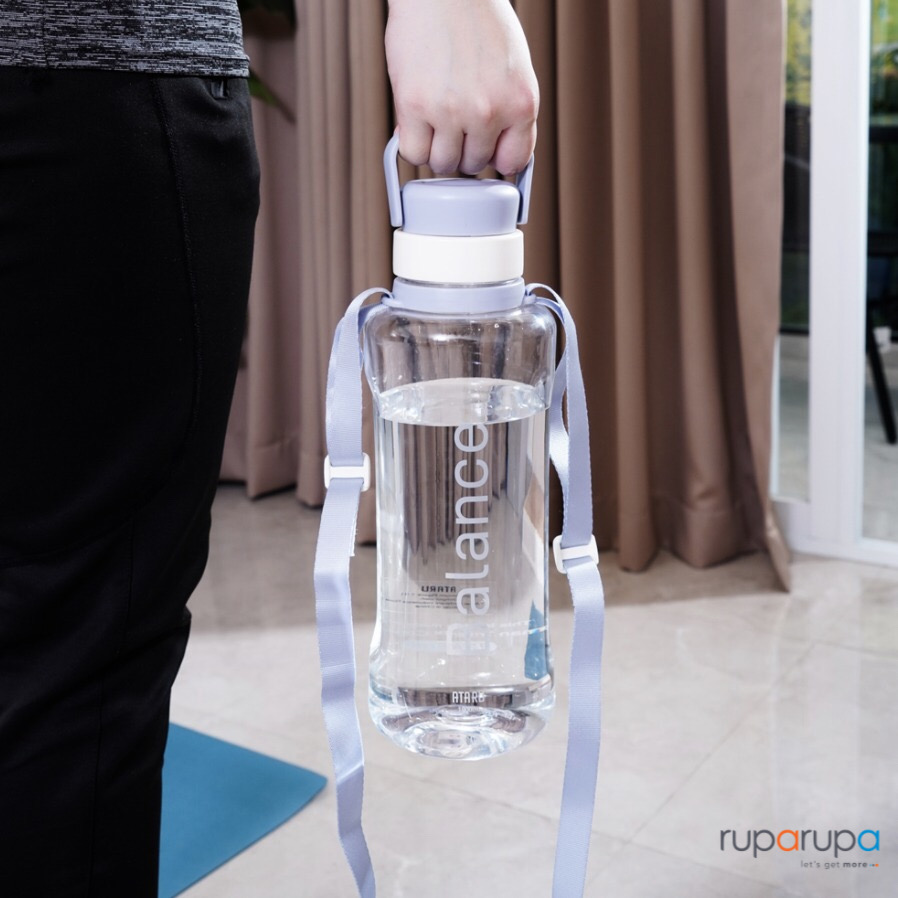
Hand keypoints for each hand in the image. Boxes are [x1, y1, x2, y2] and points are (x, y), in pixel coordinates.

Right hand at [385, 0, 538, 175]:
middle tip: (453, 122)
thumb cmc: (476, 20)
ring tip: (434, 119)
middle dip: (462, 148)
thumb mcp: (513, 69)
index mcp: (521, 102)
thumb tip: (496, 155)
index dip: (494, 157)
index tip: (484, 150)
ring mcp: (451, 111)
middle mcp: (489, 111)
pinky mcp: (414, 106)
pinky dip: (412, 143)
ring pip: (442, 163)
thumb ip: (509, 113)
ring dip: (436, 147)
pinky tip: (415, 121)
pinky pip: (412, 153)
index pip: (512, 162)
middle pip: (473, 164)